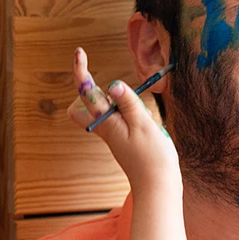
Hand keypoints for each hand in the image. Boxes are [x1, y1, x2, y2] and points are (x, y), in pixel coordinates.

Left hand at [67, 46, 179, 193]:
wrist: (158, 186)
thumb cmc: (153, 158)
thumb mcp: (144, 125)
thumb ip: (129, 103)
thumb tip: (112, 84)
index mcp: (106, 122)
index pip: (85, 92)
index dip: (80, 71)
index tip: (80, 53)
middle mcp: (105, 127)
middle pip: (86, 102)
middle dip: (94, 89)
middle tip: (117, 90)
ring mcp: (114, 133)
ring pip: (106, 108)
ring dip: (121, 101)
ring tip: (144, 116)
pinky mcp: (124, 138)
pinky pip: (120, 117)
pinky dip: (131, 112)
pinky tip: (148, 123)